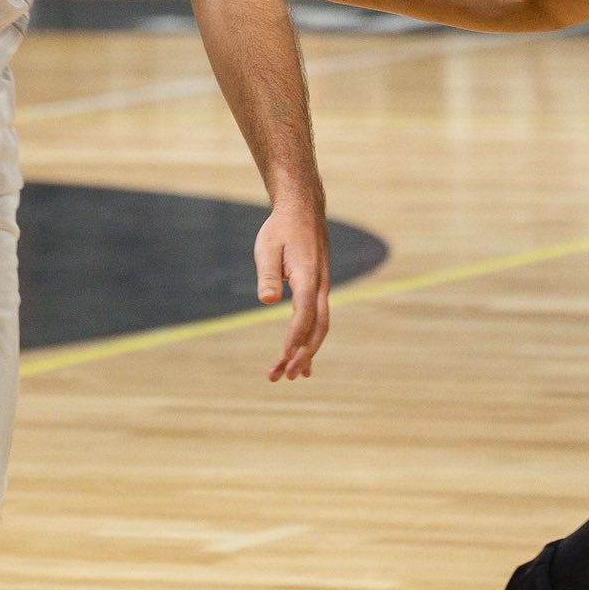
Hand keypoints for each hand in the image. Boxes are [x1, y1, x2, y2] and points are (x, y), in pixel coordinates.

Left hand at [255, 198, 329, 381]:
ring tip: (287, 376)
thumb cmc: (281, 229)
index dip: (295, 337)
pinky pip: (316, 321)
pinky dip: (308, 341)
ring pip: (318, 327)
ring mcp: (321, 289)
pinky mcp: (316, 291)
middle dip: (304, 355)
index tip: (284, 356)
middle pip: (317, 328)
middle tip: (287, 377)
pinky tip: (299, 359)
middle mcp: (320, 286)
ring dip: (305, 353)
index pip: (305, 313)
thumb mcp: (267, 247)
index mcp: (308, 276)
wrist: (302, 212)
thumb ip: (267, 274)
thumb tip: (267, 300)